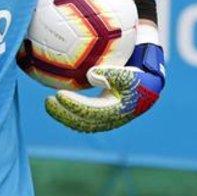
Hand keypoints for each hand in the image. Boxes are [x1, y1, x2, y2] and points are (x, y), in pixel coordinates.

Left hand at [45, 40, 164, 132]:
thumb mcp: (128, 73)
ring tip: (48, 102)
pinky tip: (58, 101)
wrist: (149, 85)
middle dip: (63, 114)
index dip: (73, 105)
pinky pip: (82, 117)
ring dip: (63, 114)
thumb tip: (90, 75)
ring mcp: (105, 120)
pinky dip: (69, 112)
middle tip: (47, 101)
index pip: (90, 111)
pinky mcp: (101, 115)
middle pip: (82, 122)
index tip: (59, 94)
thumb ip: (111, 73)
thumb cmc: (138, 76)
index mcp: (116, 111)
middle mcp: (110, 120)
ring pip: (80, 122)